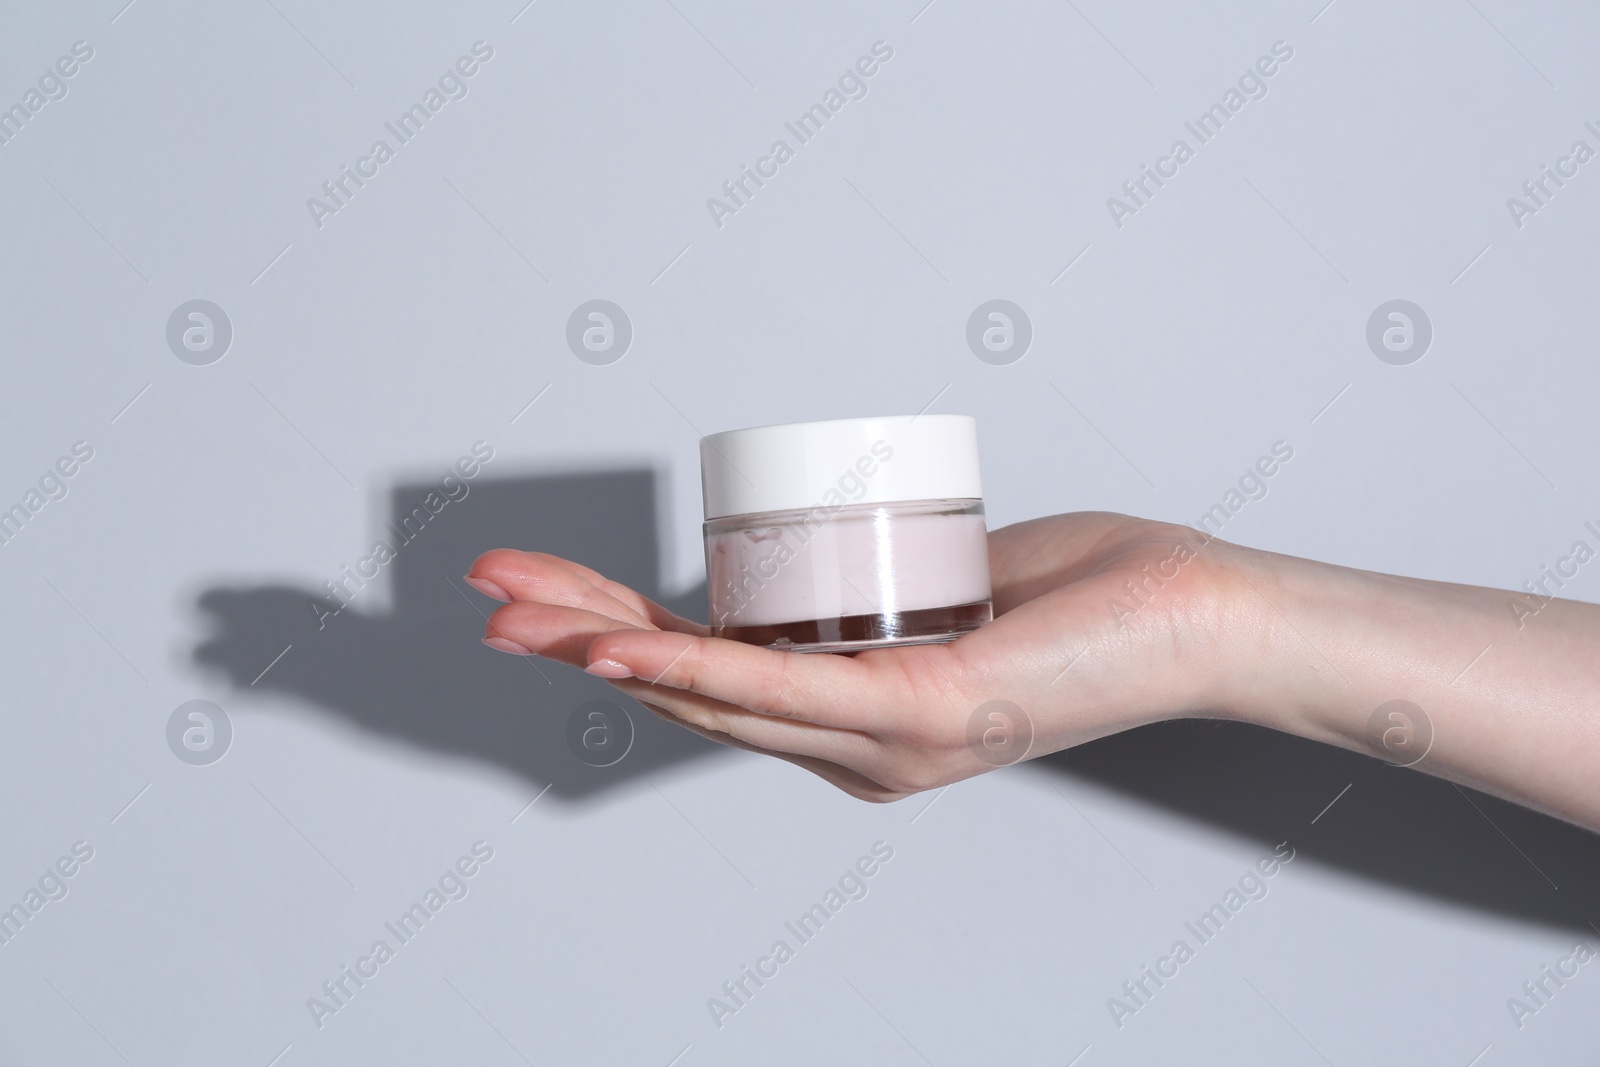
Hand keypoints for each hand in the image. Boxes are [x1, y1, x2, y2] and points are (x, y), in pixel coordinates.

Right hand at [468, 513, 1243, 800]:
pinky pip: (781, 688)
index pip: (710, 674)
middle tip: (485, 597)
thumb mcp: (951, 588)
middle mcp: (857, 748)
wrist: (1200, 619)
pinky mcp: (922, 712)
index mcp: (856, 720)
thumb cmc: (1092, 599)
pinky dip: (690, 671)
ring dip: (599, 648)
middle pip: (687, 688)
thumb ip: (879, 586)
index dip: (613, 634)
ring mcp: (885, 739)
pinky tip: (615, 655)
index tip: (541, 593)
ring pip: (713, 689)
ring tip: (512, 614)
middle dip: (571, 640)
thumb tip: (819, 544)